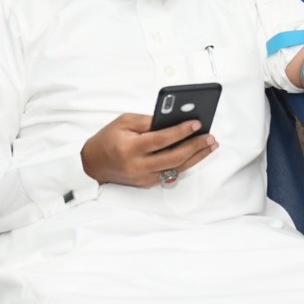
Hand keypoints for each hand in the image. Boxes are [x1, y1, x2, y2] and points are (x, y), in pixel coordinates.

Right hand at [80, 113, 217, 187]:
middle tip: (210, 137)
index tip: (196, 124)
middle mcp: (138, 166)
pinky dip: (185, 163)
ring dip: (196, 157)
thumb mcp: (124, 122)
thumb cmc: (108, 139)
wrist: (93, 164)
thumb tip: (174, 120)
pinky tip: (196, 154)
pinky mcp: (147, 183)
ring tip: (210, 145)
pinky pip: (170, 173)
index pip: (160, 140)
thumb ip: (148, 121)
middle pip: (173, 157)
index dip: (180, 132)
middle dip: (195, 146)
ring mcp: (144, 178)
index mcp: (130, 148)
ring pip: (176, 168)